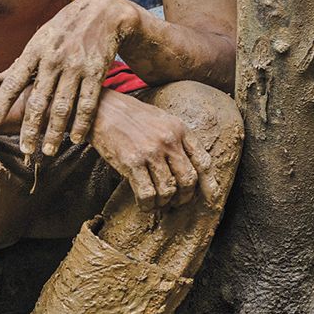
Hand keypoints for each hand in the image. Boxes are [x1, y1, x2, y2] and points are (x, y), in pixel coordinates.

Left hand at [0, 0, 140, 156]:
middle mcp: (53, 59)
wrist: (102, 11)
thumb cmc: (64, 29)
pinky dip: (81, 123)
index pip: (13, 81)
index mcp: (34, 51)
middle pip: (38, 100)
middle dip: (30, 127)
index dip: (0, 104)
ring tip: (48, 151)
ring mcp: (76, 66)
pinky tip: (76, 139)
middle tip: (25, 150)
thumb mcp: (39, 40)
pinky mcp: (96, 72)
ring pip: (63, 105)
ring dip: (55, 131)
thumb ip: (20, 63)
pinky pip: (88, 102)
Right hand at [90, 90, 221, 210]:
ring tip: (158, 203)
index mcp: (180, 129)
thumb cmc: (130, 116)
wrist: (101, 109)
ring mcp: (150, 151)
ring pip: (169, 190)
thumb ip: (177, 140)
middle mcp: (169, 140)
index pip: (203, 161)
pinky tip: (144, 204)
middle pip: (188, 180)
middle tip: (177, 202)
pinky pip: (148, 193)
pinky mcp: (131, 162)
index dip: (210, 184)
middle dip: (185, 197)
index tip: (212, 198)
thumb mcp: (161, 119)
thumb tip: (188, 167)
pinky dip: (148, 205)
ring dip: (164, 203)